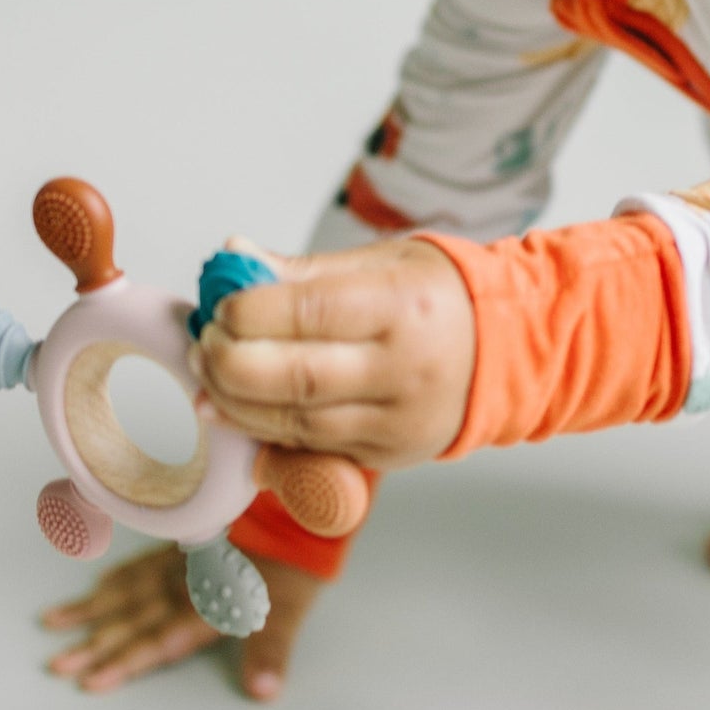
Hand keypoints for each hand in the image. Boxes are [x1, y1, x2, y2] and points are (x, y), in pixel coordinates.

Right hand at [39, 542, 320, 699]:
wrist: (297, 509)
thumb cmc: (293, 566)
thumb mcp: (288, 612)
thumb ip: (270, 652)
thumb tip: (264, 692)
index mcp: (207, 607)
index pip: (157, 642)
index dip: (125, 662)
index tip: (89, 681)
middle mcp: (184, 586)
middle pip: (131, 619)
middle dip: (93, 644)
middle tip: (55, 665)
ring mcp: (179, 565)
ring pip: (126, 590)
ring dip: (90, 609)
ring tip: (51, 622)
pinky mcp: (182, 546)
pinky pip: (139, 564)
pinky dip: (114, 579)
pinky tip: (94, 589)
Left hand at [188, 233, 474, 469]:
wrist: (505, 351)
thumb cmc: (437, 298)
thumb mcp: (381, 263)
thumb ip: (302, 270)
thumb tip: (233, 255)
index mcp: (404, 306)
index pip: (311, 312)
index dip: (250, 311)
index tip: (220, 304)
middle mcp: (404, 368)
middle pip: (296, 377)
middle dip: (230, 361)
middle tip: (204, 341)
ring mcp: (397, 419)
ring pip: (295, 420)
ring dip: (234, 399)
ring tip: (207, 370)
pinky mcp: (387, 454)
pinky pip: (308, 446)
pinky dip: (259, 428)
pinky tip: (229, 408)